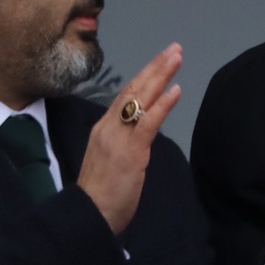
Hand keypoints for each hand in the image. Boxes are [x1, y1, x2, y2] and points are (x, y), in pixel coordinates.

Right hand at [77, 45, 181, 235]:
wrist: (88, 216)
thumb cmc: (101, 196)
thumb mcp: (110, 162)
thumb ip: (123, 144)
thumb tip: (139, 135)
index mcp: (103, 129)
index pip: (125, 95)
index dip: (144, 76)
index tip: (160, 60)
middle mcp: (108, 128)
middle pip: (133, 89)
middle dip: (155, 67)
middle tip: (174, 48)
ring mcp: (118, 138)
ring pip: (140, 99)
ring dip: (161, 76)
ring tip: (176, 57)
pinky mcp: (130, 152)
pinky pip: (148, 122)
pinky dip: (162, 104)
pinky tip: (176, 90)